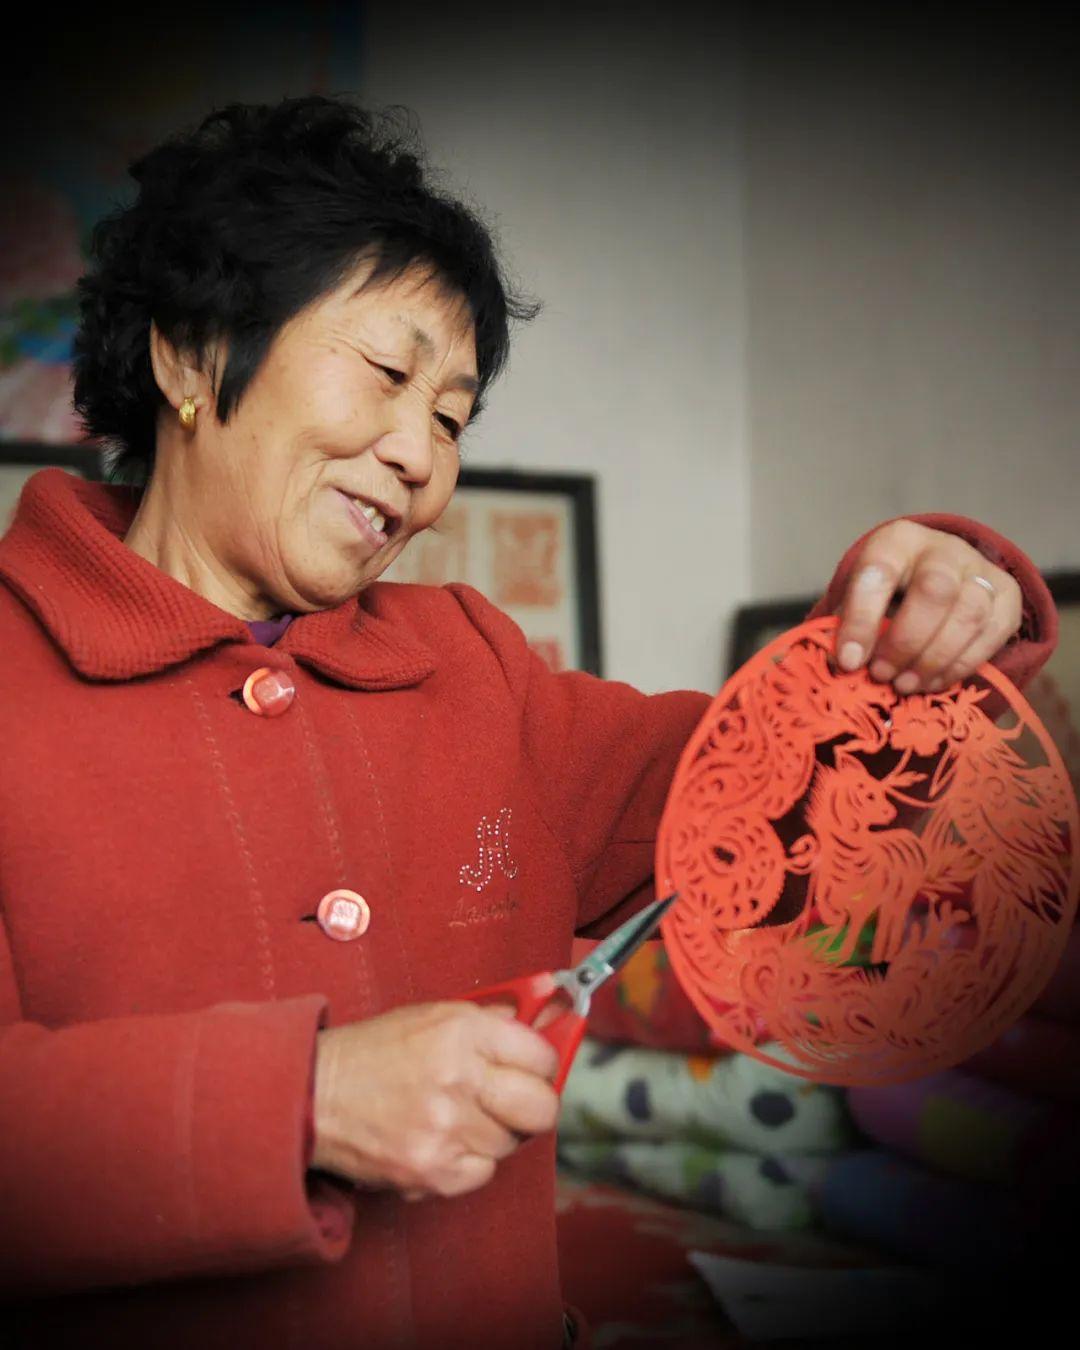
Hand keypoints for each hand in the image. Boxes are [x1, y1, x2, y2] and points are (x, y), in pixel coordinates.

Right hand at [310, 1001, 559, 1200]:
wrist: (316, 1095)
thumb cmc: (376, 1052)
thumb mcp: (435, 1015)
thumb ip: (495, 1019)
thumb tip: (554, 1008)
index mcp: (463, 1031)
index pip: (542, 1057)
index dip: (540, 1065)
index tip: (530, 1069)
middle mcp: (459, 1078)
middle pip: (542, 1109)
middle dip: (534, 1106)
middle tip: (512, 1101)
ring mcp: (445, 1129)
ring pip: (509, 1144)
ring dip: (493, 1133)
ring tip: (457, 1116)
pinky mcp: (431, 1172)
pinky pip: (482, 1173)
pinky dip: (468, 1162)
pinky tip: (442, 1141)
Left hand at [834, 520, 1022, 691]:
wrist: (938, 575)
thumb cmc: (890, 591)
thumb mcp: (861, 596)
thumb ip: (850, 625)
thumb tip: (843, 663)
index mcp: (898, 540)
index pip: (879, 572)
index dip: (862, 620)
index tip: (848, 661)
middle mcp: (945, 548)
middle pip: (935, 590)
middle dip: (906, 642)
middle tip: (883, 674)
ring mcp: (982, 569)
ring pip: (969, 614)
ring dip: (934, 660)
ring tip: (906, 685)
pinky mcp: (1008, 596)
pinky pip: (992, 634)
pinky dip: (961, 665)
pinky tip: (934, 682)